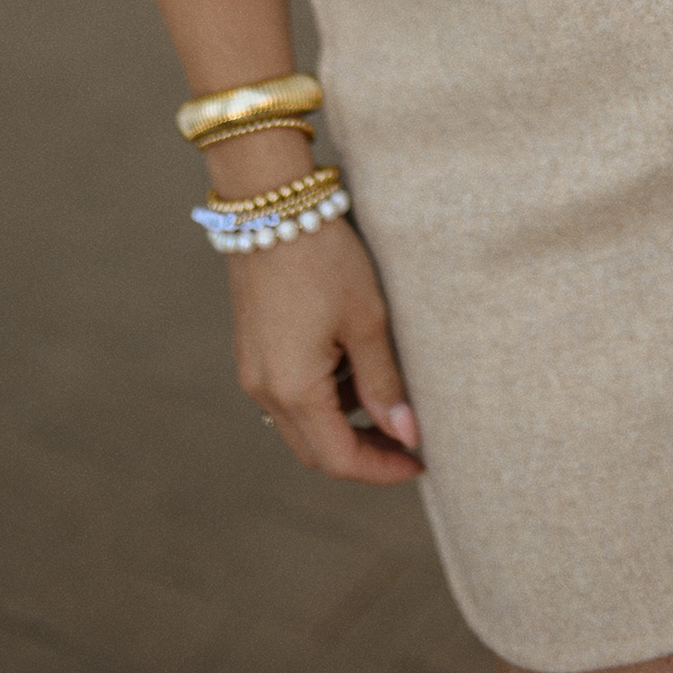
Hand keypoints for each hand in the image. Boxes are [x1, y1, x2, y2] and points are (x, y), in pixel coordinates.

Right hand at [228, 218, 423, 482]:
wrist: (270, 204)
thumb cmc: (324, 257)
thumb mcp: (367, 319)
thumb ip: (385, 383)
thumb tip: (408, 434)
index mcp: (294, 389)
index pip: (340, 460)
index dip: (383, 469)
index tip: (421, 460)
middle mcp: (264, 389)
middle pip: (316, 451)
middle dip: (364, 452)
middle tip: (408, 438)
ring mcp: (253, 369)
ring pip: (301, 423)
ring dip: (343, 421)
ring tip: (387, 391)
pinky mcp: (252, 348)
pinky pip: (288, 392)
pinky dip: (324, 393)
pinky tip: (352, 361)